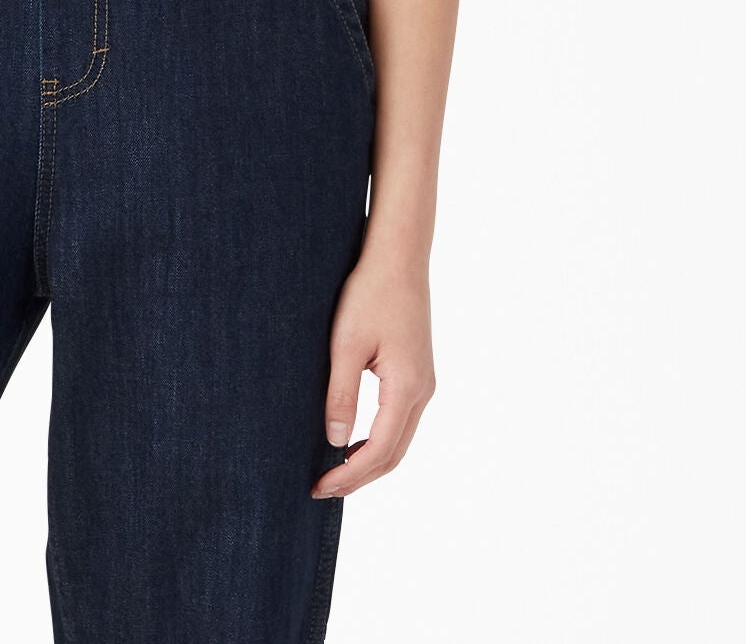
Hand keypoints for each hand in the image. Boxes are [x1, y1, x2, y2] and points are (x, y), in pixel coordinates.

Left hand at [314, 242, 435, 497]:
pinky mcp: (418, 372)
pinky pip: (401, 420)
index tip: (320, 487)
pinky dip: (379, 440)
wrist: (398, 257)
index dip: (349, 475)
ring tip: (335, 471)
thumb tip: (335, 442)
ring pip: (400, 440)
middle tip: (323, 488)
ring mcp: (424, 382)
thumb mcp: (346, 345)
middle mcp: (422, 391)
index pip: (379, 451)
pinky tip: (355, 440)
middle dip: (360, 477)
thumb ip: (341, 395)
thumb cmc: (370, 294)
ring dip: (371, 461)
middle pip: (394, 454)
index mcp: (406, 388)